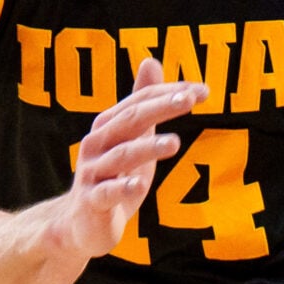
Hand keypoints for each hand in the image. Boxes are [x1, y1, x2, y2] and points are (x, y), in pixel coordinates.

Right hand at [51, 57, 205, 257]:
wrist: (81, 223)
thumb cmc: (112, 175)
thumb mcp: (131, 138)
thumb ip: (142, 104)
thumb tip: (151, 60)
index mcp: (109, 126)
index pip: (140, 102)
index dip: (168, 93)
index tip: (202, 91)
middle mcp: (97, 144)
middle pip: (130, 122)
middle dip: (159, 109)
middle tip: (188, 100)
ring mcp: (93, 173)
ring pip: (122, 156)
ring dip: (148, 148)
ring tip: (175, 143)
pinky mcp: (93, 202)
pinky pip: (107, 193)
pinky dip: (123, 188)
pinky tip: (140, 186)